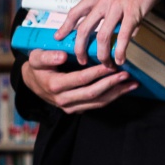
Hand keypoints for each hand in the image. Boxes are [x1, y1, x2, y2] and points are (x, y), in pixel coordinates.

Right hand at [21, 48, 136, 113]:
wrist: (33, 83)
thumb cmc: (38, 67)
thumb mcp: (36, 57)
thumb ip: (48, 56)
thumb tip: (62, 55)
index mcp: (55, 85)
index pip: (80, 79)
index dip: (97, 73)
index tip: (111, 65)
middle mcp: (63, 100)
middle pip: (92, 94)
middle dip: (111, 84)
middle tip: (126, 74)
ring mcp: (71, 107)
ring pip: (97, 102)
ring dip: (116, 93)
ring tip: (131, 84)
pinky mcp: (77, 109)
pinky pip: (97, 104)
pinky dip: (112, 97)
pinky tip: (123, 89)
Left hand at [59, 0, 164, 65]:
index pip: (75, 13)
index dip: (65, 27)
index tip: (59, 37)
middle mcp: (103, 2)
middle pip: (84, 29)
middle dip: (80, 48)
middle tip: (82, 59)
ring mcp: (117, 8)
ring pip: (102, 37)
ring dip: (102, 54)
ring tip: (104, 64)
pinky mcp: (133, 14)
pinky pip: (124, 37)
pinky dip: (121, 51)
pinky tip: (121, 59)